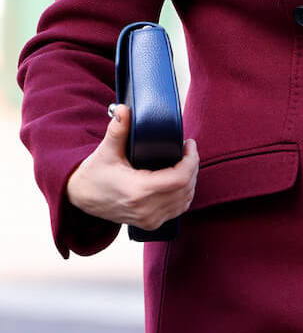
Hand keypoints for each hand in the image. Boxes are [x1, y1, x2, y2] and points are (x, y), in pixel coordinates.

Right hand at [66, 105, 197, 229]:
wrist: (79, 197)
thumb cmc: (94, 172)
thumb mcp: (105, 150)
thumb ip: (117, 130)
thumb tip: (124, 109)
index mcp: (138, 191)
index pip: (180, 178)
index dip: (191, 160)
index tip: (189, 144)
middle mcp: (145, 209)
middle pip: (186, 187)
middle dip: (192, 166)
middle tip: (188, 150)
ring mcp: (148, 219)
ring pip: (185, 199)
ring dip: (191, 180)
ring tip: (186, 162)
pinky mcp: (149, 223)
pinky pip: (178, 209)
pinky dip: (184, 194)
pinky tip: (182, 180)